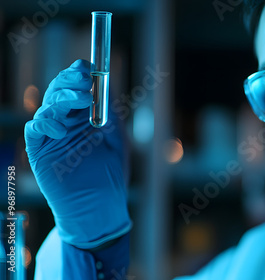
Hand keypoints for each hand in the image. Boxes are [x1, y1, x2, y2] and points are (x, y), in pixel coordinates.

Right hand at [25, 59, 130, 248]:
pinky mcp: (40, 151)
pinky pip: (35, 129)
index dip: (78, 75)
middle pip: (59, 92)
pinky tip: (62, 127)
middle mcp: (65, 123)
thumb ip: (108, 113)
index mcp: (83, 118)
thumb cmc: (110, 175)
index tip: (88, 68)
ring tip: (82, 99)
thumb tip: (105, 85)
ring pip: (47, 106)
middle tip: (84, 78)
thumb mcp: (115, 138)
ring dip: (62, 98)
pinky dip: (46, 122)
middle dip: (70, 81)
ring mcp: (51, 137)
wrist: (101, 207)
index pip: (75, 88)